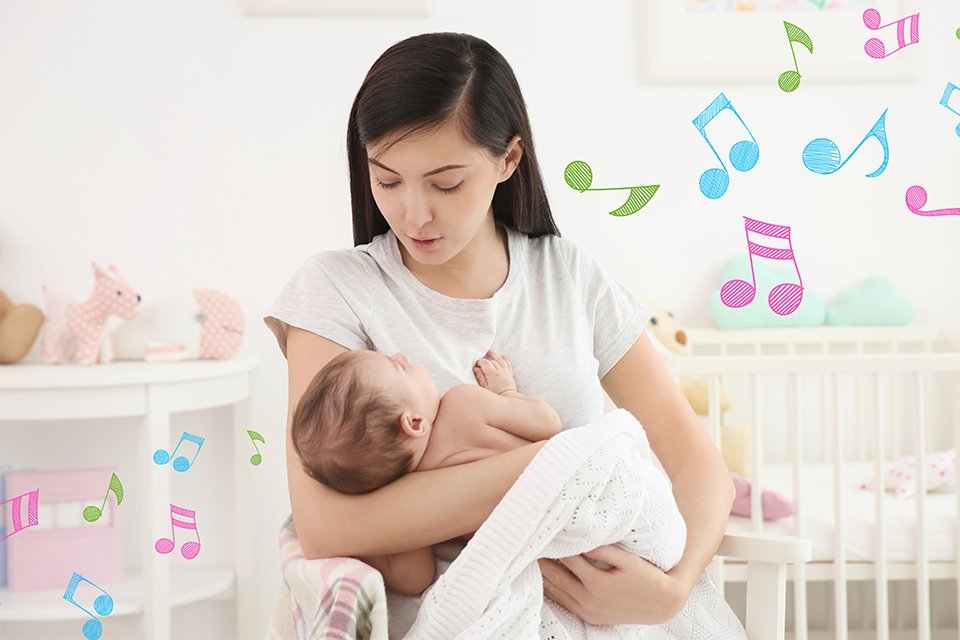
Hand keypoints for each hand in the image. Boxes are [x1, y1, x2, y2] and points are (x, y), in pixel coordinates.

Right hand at [473, 349, 516, 395]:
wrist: (508, 400)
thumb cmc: (496, 396)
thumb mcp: (485, 388)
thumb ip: (480, 377)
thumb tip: (476, 369)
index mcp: (493, 374)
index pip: (485, 363)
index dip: (480, 362)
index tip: (476, 364)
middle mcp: (500, 371)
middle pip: (492, 361)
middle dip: (485, 359)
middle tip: (480, 361)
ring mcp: (506, 372)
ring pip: (500, 360)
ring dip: (494, 355)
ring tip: (489, 352)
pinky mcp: (510, 374)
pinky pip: (508, 364)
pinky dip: (505, 359)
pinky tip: (502, 357)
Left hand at [537, 544, 691, 625]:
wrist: (662, 604)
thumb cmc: (646, 576)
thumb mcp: (627, 559)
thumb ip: (602, 549)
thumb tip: (581, 539)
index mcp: (598, 583)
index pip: (568, 559)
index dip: (555, 544)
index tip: (545, 531)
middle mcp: (589, 600)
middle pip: (555, 577)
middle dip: (541, 559)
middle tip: (528, 542)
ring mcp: (588, 611)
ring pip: (556, 592)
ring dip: (543, 575)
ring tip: (531, 557)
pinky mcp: (590, 617)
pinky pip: (564, 603)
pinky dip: (551, 590)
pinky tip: (544, 578)